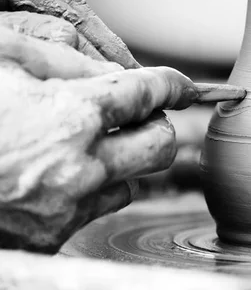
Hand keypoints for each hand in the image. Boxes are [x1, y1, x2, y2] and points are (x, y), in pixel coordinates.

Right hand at [0, 0, 245, 252]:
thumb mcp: (1, 61)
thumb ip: (61, 59)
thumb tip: (112, 71)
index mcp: (71, 116)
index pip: (150, 93)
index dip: (173, 85)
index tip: (186, 86)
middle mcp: (81, 167)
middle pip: (163, 145)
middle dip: (156, 125)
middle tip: (135, 116)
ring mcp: (69, 206)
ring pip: (136, 180)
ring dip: (124, 159)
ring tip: (84, 145)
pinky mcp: (53, 236)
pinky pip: (101, 208)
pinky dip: (95, 188)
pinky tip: (60, 173)